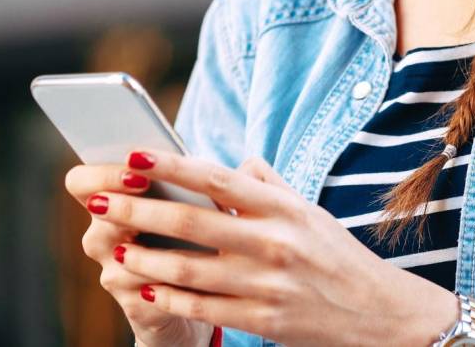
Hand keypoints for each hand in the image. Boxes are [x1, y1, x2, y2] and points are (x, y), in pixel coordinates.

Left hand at [82, 149, 461, 346]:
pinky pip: (204, 307)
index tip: (132, 155)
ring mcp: (266, 283)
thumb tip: (233, 162)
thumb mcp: (308, 209)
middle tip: (98, 198)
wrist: (377, 312)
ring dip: (142, 256)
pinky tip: (142, 285)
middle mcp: (272, 241)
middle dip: (138, 209)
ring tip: (110, 246)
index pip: (215, 178)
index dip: (171, 166)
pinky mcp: (263, 320)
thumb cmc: (335, 254)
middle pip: (190, 222)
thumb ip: (267, 184)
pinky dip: (169, 296)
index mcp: (281, 206)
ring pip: (189, 269)